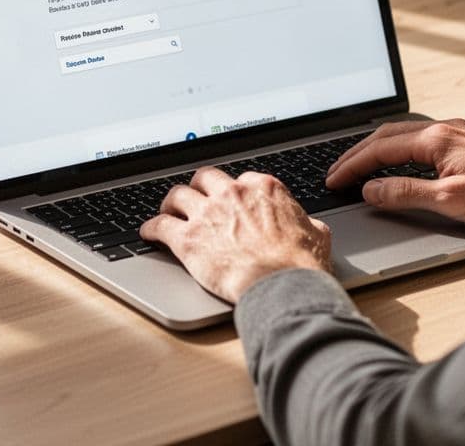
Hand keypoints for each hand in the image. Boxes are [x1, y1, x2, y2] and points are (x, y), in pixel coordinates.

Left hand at [139, 167, 331, 303]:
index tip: (229, 201)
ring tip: (168, 211)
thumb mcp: (316, 233)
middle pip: (204, 178)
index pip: (239, 180)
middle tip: (195, 197)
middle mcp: (231, 193)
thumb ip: (307, 223)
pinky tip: (148, 233)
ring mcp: (207, 214)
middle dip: (198, 187)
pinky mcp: (187, 239)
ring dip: (171, 203)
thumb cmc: (300, 263)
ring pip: (177, 195)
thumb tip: (310, 226)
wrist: (281, 285)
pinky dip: (151, 228)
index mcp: (262, 188)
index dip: (232, 192)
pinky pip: (159, 225)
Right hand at [325, 119, 464, 224]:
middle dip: (357, 153)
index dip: (352, 165)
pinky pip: (422, 138)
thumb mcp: (450, 200)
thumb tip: (371, 190)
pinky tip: (401, 160)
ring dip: (377, 148)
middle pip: (387, 135)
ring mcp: (458, 132)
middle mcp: (444, 128)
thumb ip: (405, 193)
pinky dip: (399, 148)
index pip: (379, 148)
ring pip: (405, 134)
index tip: (334, 179)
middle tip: (337, 172)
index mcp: (435, 139)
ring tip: (359, 165)